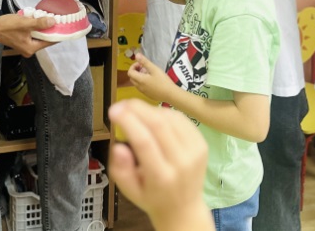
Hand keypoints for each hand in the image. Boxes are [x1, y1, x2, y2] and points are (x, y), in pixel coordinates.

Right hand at [0, 13, 55, 56]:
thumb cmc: (7, 26)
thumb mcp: (25, 23)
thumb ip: (40, 23)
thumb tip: (54, 22)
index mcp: (31, 48)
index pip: (49, 42)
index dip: (57, 33)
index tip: (65, 25)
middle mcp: (29, 49)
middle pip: (44, 39)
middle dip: (50, 29)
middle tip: (57, 19)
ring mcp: (24, 45)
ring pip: (38, 35)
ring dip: (42, 27)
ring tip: (49, 17)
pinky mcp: (21, 39)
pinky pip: (33, 33)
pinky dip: (36, 27)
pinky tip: (38, 18)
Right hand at [108, 99, 212, 230]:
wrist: (184, 209)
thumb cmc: (152, 197)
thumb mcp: (130, 191)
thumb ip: (121, 170)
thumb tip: (118, 146)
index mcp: (161, 178)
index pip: (144, 142)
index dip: (128, 121)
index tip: (113, 110)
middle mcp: (182, 163)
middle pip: (159, 125)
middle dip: (136, 108)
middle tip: (120, 104)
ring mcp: (195, 152)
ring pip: (170, 118)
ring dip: (149, 109)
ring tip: (135, 112)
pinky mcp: (202, 144)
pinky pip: (181, 119)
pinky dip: (164, 112)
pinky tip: (153, 116)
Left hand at [128, 53, 174, 104]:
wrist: (170, 94)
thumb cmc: (163, 80)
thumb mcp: (154, 69)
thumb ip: (145, 62)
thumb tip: (136, 55)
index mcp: (140, 80)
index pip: (130, 72)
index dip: (134, 66)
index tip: (141, 64)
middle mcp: (139, 87)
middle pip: (132, 77)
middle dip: (136, 71)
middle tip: (145, 68)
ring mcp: (143, 92)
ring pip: (136, 83)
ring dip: (139, 77)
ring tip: (149, 74)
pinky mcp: (147, 95)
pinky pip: (141, 87)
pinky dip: (143, 82)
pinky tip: (152, 81)